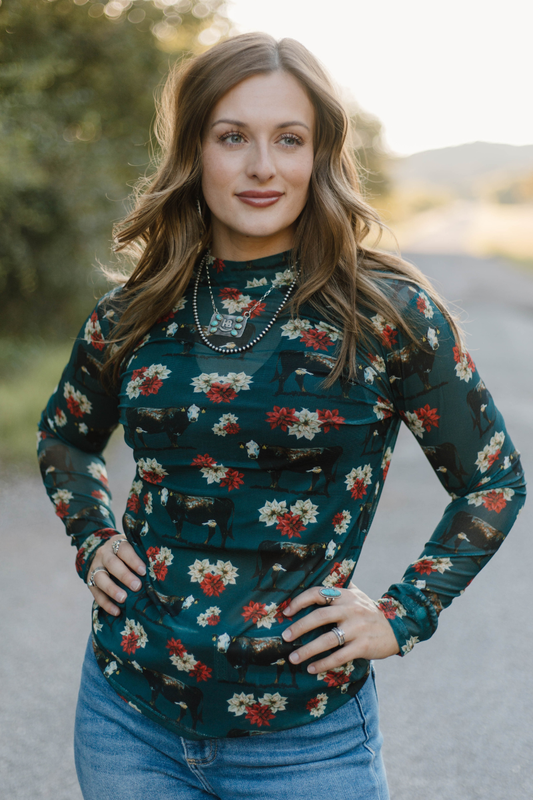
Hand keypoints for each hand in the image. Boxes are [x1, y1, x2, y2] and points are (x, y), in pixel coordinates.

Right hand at [87, 535, 145, 615]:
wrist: (105, 554)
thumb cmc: (127, 554)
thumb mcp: (133, 549)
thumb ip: (141, 556)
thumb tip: (157, 571)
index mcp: (116, 544)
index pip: (124, 549)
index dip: (133, 560)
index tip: (143, 571)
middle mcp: (103, 554)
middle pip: (112, 563)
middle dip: (124, 575)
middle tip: (137, 586)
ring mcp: (95, 568)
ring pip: (100, 578)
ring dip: (112, 589)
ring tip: (123, 599)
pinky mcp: (90, 582)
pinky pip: (96, 594)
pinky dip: (106, 603)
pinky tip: (117, 611)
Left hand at [281, 582, 399, 673]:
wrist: (398, 627)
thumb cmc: (369, 611)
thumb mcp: (357, 594)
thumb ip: (340, 587)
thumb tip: (320, 574)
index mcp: (345, 596)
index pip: (318, 593)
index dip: (300, 601)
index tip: (286, 612)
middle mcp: (350, 610)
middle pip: (320, 617)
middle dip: (299, 627)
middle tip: (285, 637)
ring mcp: (357, 629)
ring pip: (327, 640)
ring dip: (307, 650)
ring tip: (292, 658)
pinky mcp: (363, 646)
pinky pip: (339, 656)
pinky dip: (323, 663)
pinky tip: (311, 668)